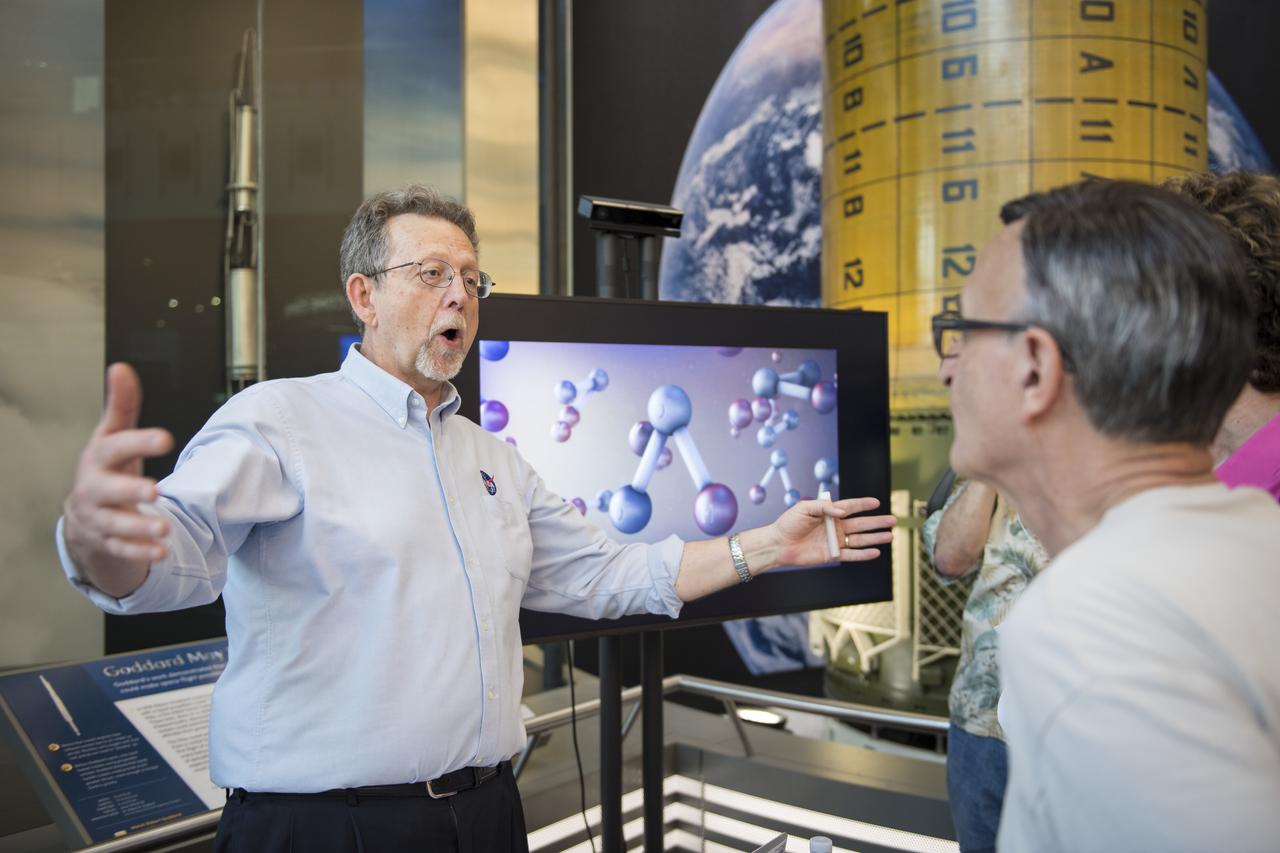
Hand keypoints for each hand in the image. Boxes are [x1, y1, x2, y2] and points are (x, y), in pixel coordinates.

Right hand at [62, 363, 173, 596]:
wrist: (84, 514)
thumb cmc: (106, 467)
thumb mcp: (112, 437)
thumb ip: (122, 407)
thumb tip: (122, 367)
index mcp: (98, 459)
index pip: (114, 448)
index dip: (138, 442)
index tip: (166, 438)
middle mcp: (94, 489)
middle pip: (107, 490)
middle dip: (130, 490)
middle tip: (155, 490)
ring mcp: (99, 518)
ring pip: (116, 524)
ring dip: (140, 526)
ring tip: (165, 528)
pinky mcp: (108, 542)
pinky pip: (123, 549)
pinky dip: (142, 551)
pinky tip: (162, 550)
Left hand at [772, 496, 895, 566]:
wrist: (778, 544)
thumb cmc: (789, 523)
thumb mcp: (804, 508)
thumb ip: (825, 507)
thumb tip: (843, 511)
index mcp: (829, 513)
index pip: (851, 507)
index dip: (864, 504)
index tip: (877, 502)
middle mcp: (835, 527)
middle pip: (861, 524)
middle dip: (877, 522)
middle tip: (893, 520)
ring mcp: (834, 541)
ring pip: (859, 539)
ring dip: (875, 538)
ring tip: (890, 535)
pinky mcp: (831, 555)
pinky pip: (851, 555)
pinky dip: (863, 554)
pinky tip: (876, 551)